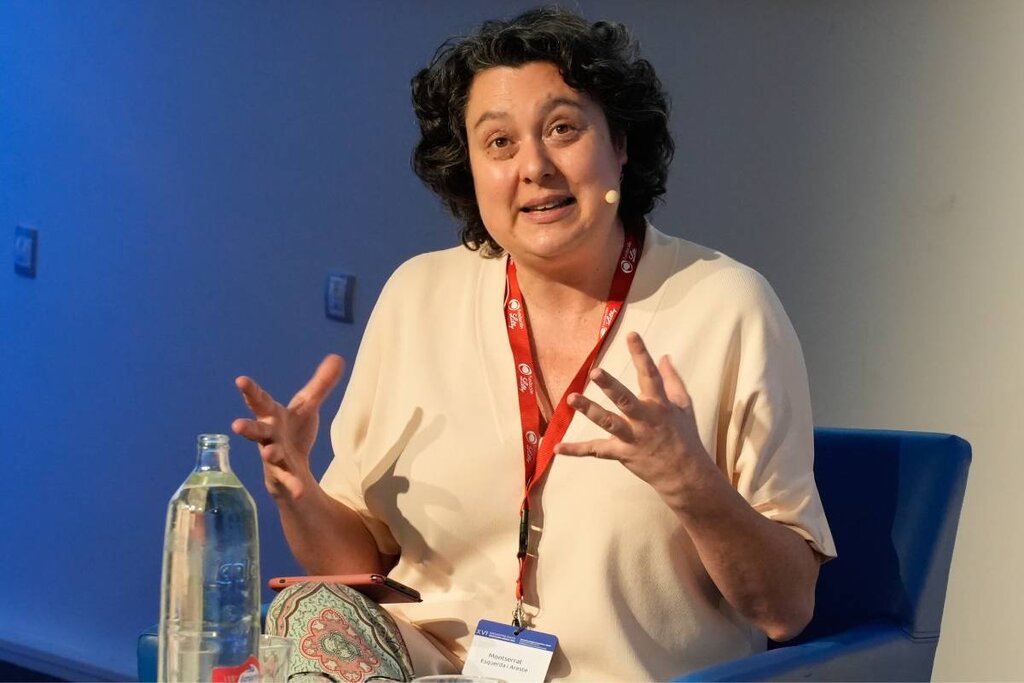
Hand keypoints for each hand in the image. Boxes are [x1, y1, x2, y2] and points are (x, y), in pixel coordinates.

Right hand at [232, 354, 344, 501]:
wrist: (291, 468)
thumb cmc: (294, 431)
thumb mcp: (308, 406)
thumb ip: (321, 384)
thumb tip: (337, 357)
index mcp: (273, 416)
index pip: (260, 401)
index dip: (250, 391)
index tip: (240, 380)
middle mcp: (269, 437)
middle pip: (257, 431)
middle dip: (247, 428)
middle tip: (236, 425)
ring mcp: (274, 458)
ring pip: (269, 455)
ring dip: (269, 454)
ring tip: (269, 453)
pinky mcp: (284, 476)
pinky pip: (288, 481)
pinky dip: (294, 486)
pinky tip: (300, 491)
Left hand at [554, 332, 711, 503]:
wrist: (684, 475)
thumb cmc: (685, 436)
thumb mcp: (684, 406)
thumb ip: (672, 380)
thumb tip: (664, 356)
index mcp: (660, 405)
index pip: (650, 375)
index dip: (641, 354)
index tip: (631, 335)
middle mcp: (645, 420)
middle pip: (625, 400)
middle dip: (610, 386)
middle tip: (595, 372)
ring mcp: (632, 438)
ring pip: (608, 423)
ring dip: (589, 410)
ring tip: (572, 398)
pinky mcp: (622, 454)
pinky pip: (596, 451)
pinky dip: (576, 450)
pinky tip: (557, 448)